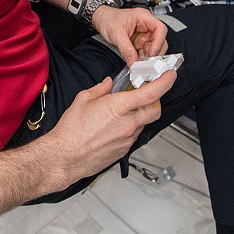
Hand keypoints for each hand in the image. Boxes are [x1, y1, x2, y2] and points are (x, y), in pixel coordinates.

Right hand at [36, 70, 176, 191]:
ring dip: (139, 115)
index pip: (151, 93)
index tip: (169, 76)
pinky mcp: (124, 151)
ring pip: (144, 124)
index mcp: (119, 107)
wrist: (65, 157)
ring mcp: (127, 139)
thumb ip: (100, 89)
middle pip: (155, 110)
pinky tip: (113, 127)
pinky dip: (129, 128)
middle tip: (146, 94)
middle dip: (155, 100)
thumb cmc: (71, 131)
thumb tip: (108, 84)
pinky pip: (133, 136)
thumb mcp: (83, 99)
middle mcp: (128, 124)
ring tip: (121, 113)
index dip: (165, 82)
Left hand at [91, 5, 168, 65]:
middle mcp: (146, 25)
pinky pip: (145, 51)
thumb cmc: (108, 19)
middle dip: (154, 52)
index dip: (159, 42)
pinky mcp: (139, 41)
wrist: (100, 19)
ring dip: (148, 57)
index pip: (160, 28)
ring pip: (153, 47)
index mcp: (143, 17)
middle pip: (159, 39)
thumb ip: (126, 49)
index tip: (152, 53)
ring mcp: (143, 34)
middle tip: (148, 62)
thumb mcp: (116, 34)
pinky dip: (142, 58)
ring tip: (141, 64)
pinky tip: (138, 62)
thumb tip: (133, 62)